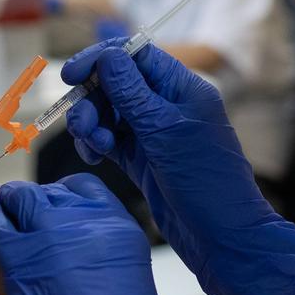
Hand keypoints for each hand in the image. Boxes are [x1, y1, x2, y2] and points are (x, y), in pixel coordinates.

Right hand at [61, 40, 294, 294]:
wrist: (224, 239)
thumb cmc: (205, 181)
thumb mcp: (165, 132)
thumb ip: (132, 93)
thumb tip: (107, 55)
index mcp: (182, 89)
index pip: (135, 55)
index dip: (100, 59)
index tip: (71, 75)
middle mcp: (167, 107)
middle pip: (116, 84)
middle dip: (93, 99)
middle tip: (83, 126)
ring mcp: (154, 135)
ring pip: (109, 113)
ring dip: (92, 123)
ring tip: (93, 147)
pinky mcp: (143, 161)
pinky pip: (110, 140)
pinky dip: (96, 144)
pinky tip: (94, 157)